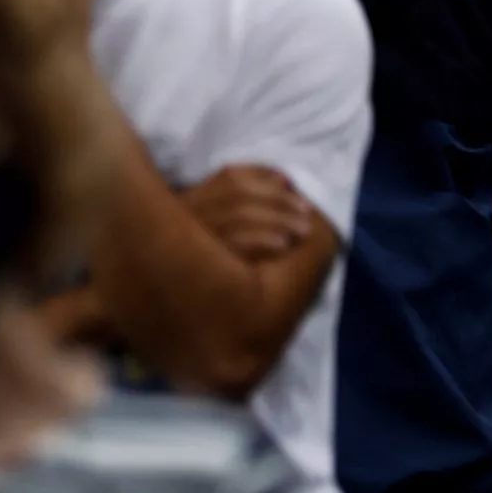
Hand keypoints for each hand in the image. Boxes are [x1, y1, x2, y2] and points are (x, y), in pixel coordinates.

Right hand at [181, 165, 312, 260]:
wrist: (197, 317)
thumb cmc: (213, 271)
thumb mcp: (221, 228)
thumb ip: (247, 200)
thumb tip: (283, 178)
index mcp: (190, 202)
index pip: (228, 176)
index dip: (262, 175)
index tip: (288, 181)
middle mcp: (185, 216)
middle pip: (235, 193)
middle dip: (276, 198)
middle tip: (306, 211)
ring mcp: (189, 240)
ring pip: (236, 215)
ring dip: (276, 219)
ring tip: (302, 231)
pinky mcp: (200, 267)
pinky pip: (233, 244)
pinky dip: (261, 240)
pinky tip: (283, 246)